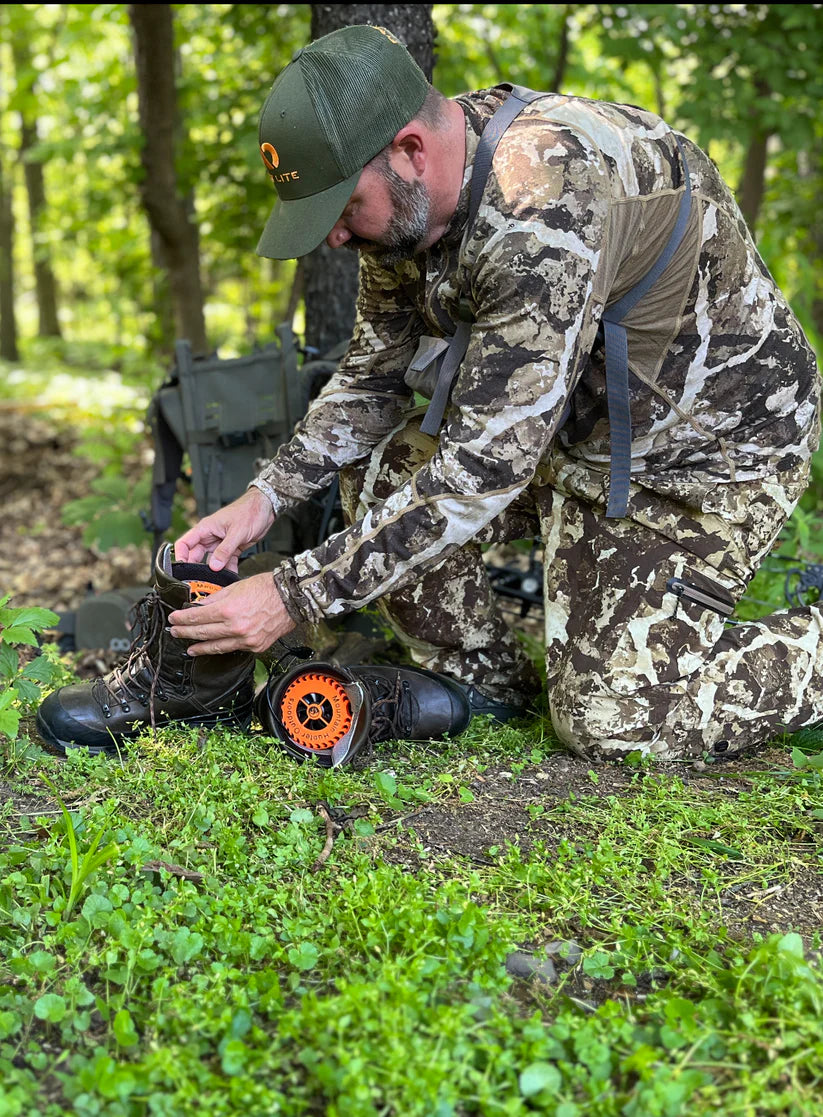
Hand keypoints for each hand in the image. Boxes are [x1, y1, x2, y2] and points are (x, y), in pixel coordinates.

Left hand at [168, 572, 295, 654]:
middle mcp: (235, 627)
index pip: (197, 617)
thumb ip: (215, 599)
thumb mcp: (235, 587)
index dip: (182, 618)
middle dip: (185, 633)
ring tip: (190, 649)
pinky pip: (233, 649)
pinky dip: (222, 648)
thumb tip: (199, 606)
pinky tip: (215, 648)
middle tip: (175, 632)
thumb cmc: (266, 588)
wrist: (291, 598)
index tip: (174, 619)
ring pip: (216, 647)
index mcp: (228, 610)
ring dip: (200, 647)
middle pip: (203, 633)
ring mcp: (245, 639)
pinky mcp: (254, 646)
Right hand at [174, 488, 274, 572]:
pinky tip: (230, 576)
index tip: (182, 570)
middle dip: (197, 568)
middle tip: (200, 581)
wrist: (266, 508)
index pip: (185, 543)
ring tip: (216, 582)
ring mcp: (220, 542)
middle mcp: (211, 536)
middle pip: (196, 555)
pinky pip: (226, 561)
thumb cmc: (250, 511)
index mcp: (206, 528)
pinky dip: (228, 569)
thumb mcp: (237, 531)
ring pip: (212, 560)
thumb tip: (214, 566)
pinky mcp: (232, 548)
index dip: (180, 556)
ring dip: (214, 571)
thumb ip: (225, 550)